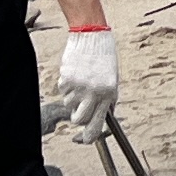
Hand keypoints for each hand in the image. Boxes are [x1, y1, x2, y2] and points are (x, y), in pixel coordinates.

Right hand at [57, 26, 120, 140]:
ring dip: (73, 99)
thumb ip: (108, 99)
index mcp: (109, 93)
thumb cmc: (104, 57)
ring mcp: (79, 86)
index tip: (85, 140)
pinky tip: (75, 74)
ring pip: (69, 106)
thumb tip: (104, 116)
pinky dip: (67, 86)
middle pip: (79, 120)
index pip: (97, 123)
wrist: (92, 36)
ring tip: (81, 83)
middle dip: (78, 118)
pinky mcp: (67, 79)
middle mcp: (94, 92)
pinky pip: (63, 92)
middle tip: (80, 108)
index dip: (90, 136)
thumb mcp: (113, 80)